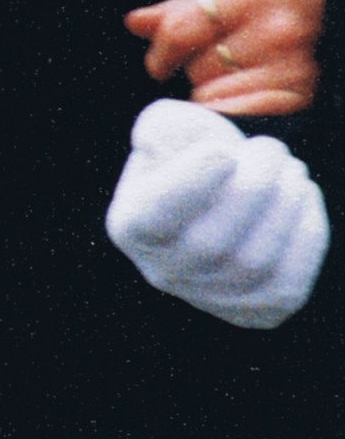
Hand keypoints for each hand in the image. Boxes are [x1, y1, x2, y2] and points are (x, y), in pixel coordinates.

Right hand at [107, 99, 326, 327]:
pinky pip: (290, 279)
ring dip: (286, 205)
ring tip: (291, 169)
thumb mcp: (167, 135)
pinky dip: (307, 232)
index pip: (152, 221)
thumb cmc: (193, 160)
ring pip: (256, 262)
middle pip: (213, 244)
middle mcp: (164, 272)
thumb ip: (167, 128)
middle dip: (255, 187)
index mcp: (131, 227)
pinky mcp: (260, 310)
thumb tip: (179, 140)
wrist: (218, 206)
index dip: (189, 189)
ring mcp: (213, 298)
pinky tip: (302, 197)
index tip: (223, 152)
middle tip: (272, 148)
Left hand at [127, 0, 321, 121]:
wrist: (327, 23)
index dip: (161, 52)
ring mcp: (293, 68)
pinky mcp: (300, 99)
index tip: (158, 66)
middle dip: (198, 71)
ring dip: (215, 93)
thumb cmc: (271, 14)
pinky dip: (232, 112)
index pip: (182, 30)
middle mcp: (277, 32)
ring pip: (215, 95)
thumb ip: (179, 13)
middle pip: (198, 68)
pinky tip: (243, 100)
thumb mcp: (228, 2)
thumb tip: (134, 23)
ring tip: (238, 79)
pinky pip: (237, 116)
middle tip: (222, 65)